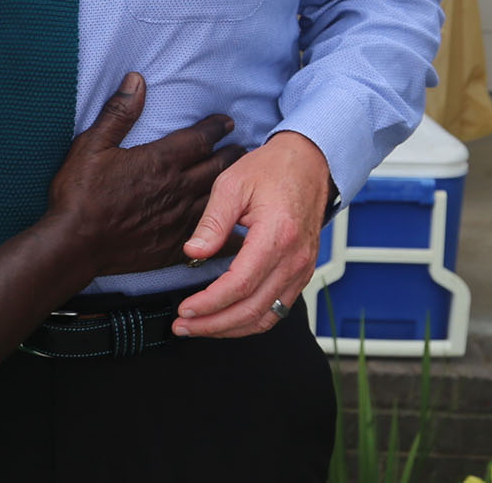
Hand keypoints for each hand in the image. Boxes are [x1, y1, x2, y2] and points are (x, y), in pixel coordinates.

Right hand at [44, 73, 241, 278]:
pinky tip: (236, 229)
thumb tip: (137, 80)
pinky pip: (210, 237)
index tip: (226, 122)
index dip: (215, 128)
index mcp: (159, 161)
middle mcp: (176, 189)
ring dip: (232, 186)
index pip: (198, 139)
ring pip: (218, 199)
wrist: (74, 245)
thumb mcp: (91, 144)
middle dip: (232, 154)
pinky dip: (227, 230)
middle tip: (244, 147)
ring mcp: (178, 220)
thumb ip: (118, 112)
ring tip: (243, 179)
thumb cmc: (79, 194)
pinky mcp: (174, 247)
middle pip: (216, 167)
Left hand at [172, 130, 332, 337]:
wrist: (308, 163)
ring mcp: (302, 269)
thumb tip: (193, 253)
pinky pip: (277, 309)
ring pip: (266, 317)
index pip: (239, 285)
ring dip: (231, 328)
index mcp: (276, 236)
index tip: (185, 310)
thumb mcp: (232, 184)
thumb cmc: (271, 169)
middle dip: (214, 324)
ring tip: (200, 328)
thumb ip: (212, 222)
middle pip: (252, 310)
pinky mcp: (302, 273)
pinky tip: (227, 319)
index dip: (209, 303)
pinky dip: (251, 320)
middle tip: (183, 326)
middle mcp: (294, 259)